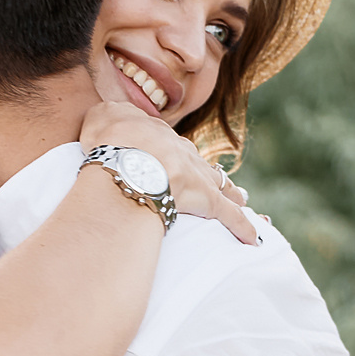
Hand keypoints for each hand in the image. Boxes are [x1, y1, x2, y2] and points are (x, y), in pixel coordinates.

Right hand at [79, 100, 258, 245]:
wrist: (126, 158)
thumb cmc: (110, 140)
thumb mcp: (101, 118)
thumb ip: (108, 117)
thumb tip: (110, 119)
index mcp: (160, 137)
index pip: (171, 146)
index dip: (172, 156)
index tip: (174, 164)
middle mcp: (184, 153)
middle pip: (200, 164)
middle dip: (206, 173)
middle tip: (212, 181)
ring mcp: (199, 175)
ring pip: (221, 184)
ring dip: (231, 193)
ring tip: (241, 199)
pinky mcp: (208, 200)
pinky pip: (231, 215)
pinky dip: (244, 226)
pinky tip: (253, 238)